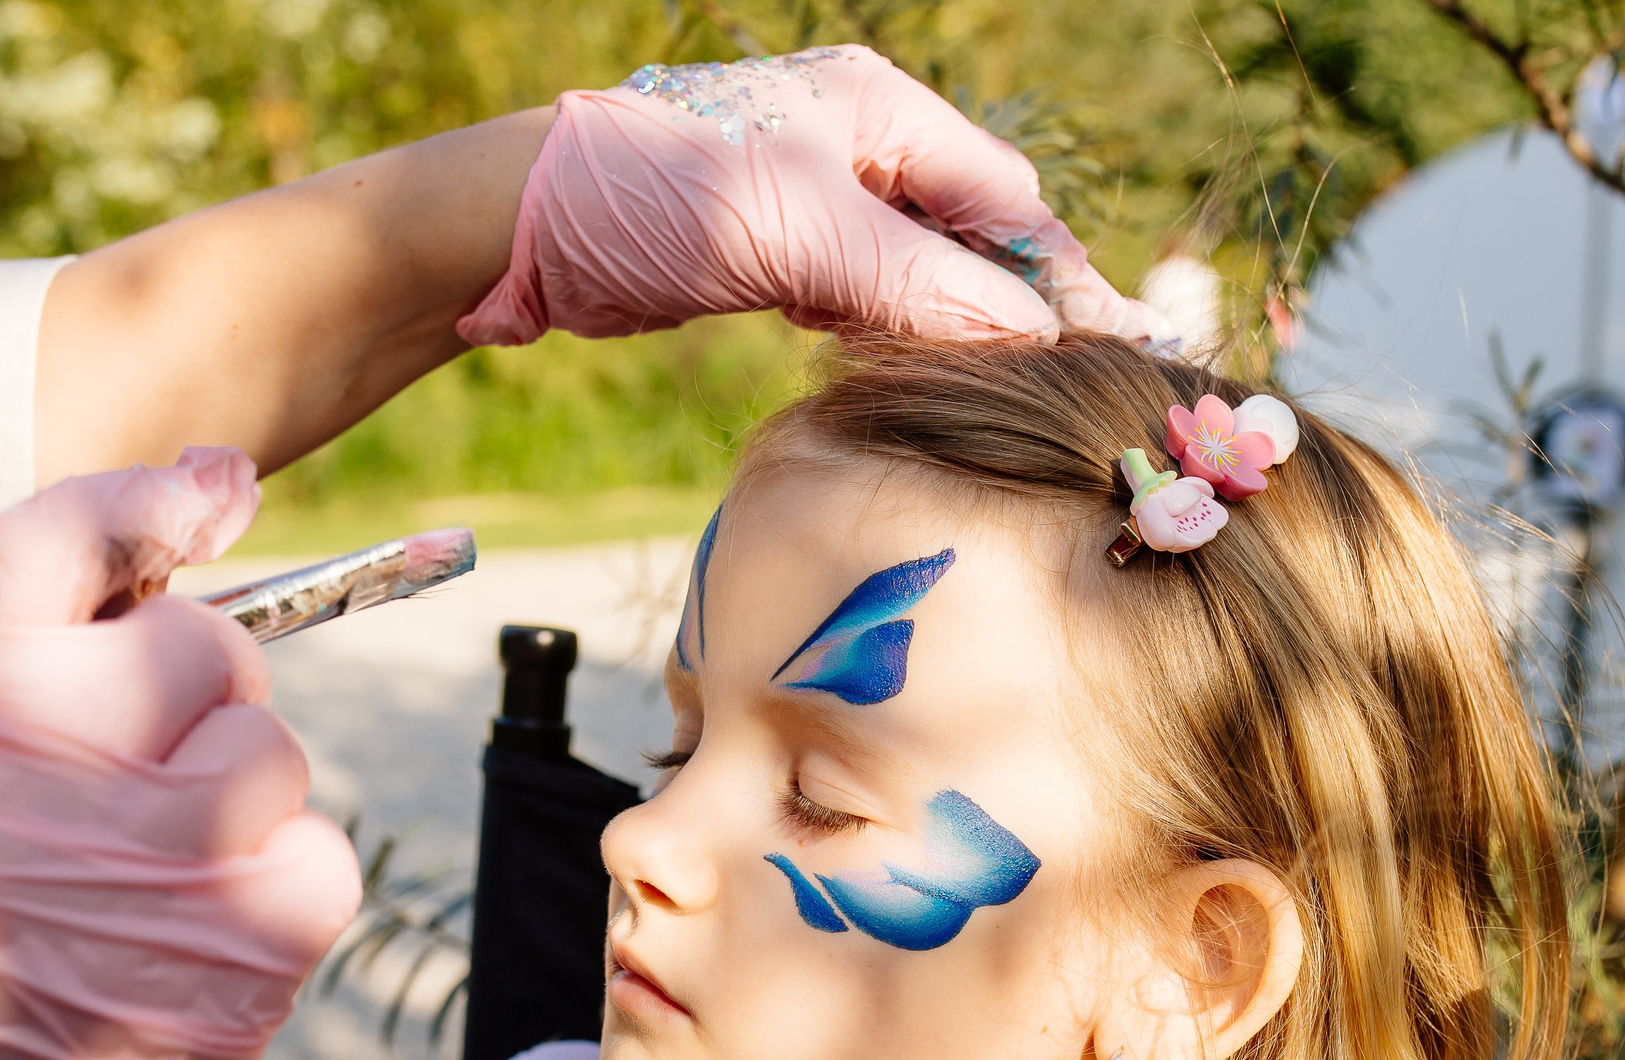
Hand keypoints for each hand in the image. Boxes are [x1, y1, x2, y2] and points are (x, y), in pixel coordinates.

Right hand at [0, 449, 361, 1059]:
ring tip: (147, 898)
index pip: (64, 535)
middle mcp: (46, 744)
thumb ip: (28, 655)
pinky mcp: (255, 926)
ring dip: (236, 812)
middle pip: (204, 646)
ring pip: (269, 751)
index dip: (156, 497)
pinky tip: (196, 955)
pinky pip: (317, 852)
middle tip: (137, 799)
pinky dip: (279, 898)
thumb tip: (215, 503)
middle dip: (197, 704)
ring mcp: (160, 837)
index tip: (219, 490)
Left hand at [459, 45, 1172, 346]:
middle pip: (972, 232)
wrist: (529, 226)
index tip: (1095, 347)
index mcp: (882, 108)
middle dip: (1001, 302)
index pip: (1005, 196)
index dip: (1049, 275)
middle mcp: (862, 144)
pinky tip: (878, 364)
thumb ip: (920, 283)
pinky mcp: (780, 250)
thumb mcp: (805, 236)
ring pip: (920, 270)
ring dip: (942, 324)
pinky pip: (864, 294)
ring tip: (972, 386)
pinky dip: (882, 331)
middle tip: (1038, 382)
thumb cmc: (657, 197)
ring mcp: (820, 197)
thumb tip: (1028, 334)